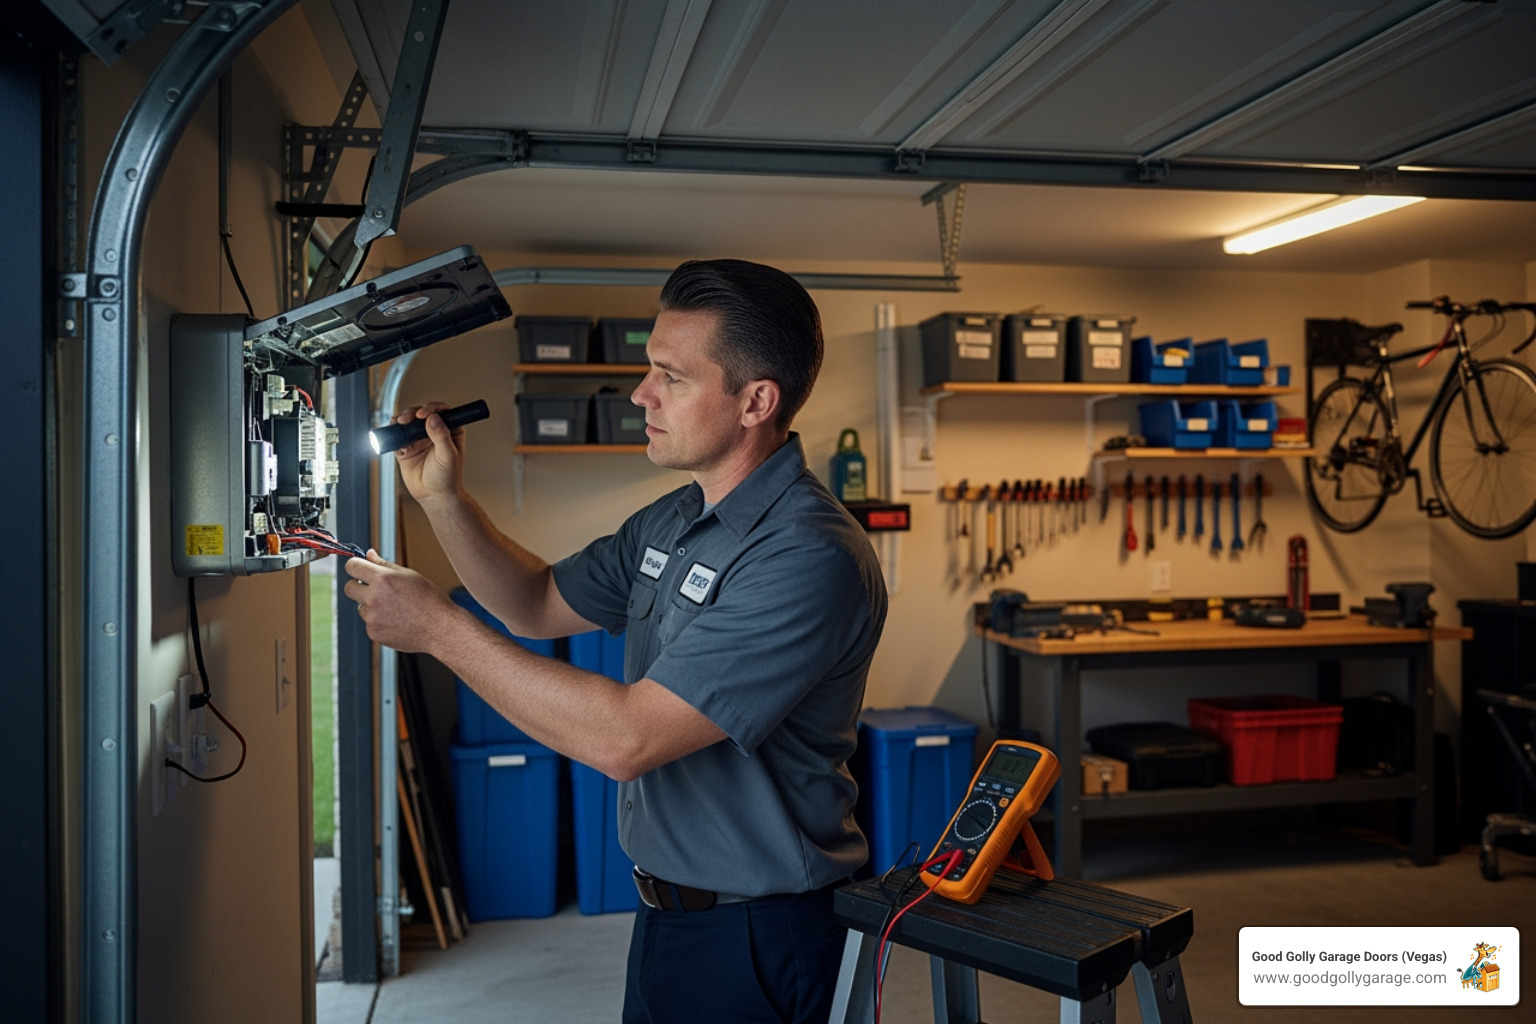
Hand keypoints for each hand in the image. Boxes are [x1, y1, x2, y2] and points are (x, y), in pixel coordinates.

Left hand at [343, 550, 457, 653]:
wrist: (440, 628)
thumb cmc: (429, 599)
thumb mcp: (409, 575)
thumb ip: (384, 565)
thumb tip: (368, 554)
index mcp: (382, 579)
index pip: (352, 566)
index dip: (355, 566)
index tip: (359, 569)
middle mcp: (373, 598)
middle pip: (348, 588)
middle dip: (358, 586)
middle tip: (374, 589)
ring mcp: (372, 617)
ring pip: (361, 607)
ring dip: (372, 606)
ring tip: (396, 609)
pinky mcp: (374, 633)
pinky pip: (370, 623)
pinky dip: (379, 622)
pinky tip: (398, 621)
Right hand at [390, 402, 464, 506]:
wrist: (433, 496)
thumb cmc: (447, 478)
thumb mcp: (448, 456)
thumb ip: (442, 436)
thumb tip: (433, 418)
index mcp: (450, 430)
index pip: (441, 411)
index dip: (431, 408)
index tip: (423, 414)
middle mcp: (434, 431)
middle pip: (420, 413)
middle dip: (411, 413)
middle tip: (405, 420)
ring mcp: (418, 439)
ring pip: (407, 422)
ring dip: (401, 421)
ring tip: (398, 425)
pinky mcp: (406, 447)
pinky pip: (397, 437)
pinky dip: (394, 436)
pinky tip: (398, 444)